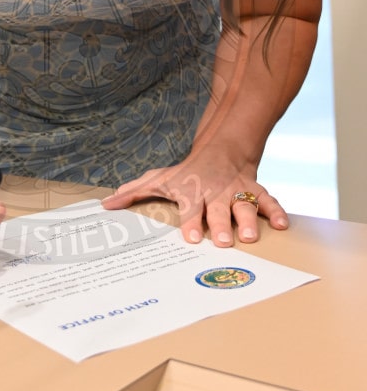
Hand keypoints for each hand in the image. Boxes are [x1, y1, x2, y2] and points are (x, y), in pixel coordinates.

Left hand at [101, 147, 287, 246]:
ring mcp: (237, 191)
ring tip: (250, 236)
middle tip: (222, 241)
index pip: (190, 207)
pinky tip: (283, 224)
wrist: (221, 149)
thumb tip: (107, 204)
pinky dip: (276, 210)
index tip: (189, 237)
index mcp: (192, 192)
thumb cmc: (186, 172)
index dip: (190, 222)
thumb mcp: (159, 179)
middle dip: (220, 224)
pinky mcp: (255, 189)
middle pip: (218, 209)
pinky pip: (269, 199)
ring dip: (249, 220)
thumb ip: (135, 192)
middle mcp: (215, 192)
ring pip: (245, 205)